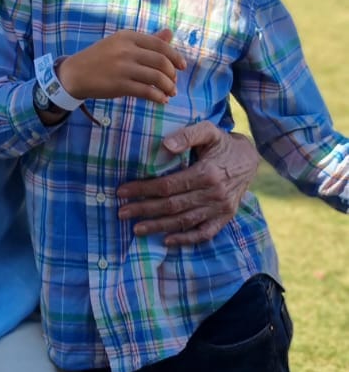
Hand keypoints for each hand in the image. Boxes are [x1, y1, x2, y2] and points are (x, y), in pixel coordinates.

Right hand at [58, 28, 184, 104]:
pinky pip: (146, 91)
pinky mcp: (119, 85)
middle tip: (174, 82)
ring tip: (170, 93)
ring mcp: (123, 67)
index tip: (182, 66)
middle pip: (160, 61)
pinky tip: (161, 100)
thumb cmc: (100, 58)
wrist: (75, 74)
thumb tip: (170, 33)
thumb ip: (147, 40)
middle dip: (172, 74)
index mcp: (128, 36)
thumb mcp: (121, 44)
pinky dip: (157, 96)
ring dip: (168, 87)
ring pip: (156, 77)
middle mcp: (126, 50)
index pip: (159, 45)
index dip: (175, 56)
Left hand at [117, 123, 259, 246]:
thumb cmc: (222, 143)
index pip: (168, 185)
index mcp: (207, 173)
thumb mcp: (208, 130)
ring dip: (158, 227)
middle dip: (144, 210)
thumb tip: (165, 146)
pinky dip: (186, 239)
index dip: (144, 189)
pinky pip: (205, 233)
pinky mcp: (225, 218)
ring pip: (185, 222)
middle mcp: (214, 194)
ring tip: (136, 229)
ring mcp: (221, 209)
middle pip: (173, 206)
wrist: (249, 158)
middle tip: (122, 213)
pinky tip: (167, 240)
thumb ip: (187, 135)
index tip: (123, 191)